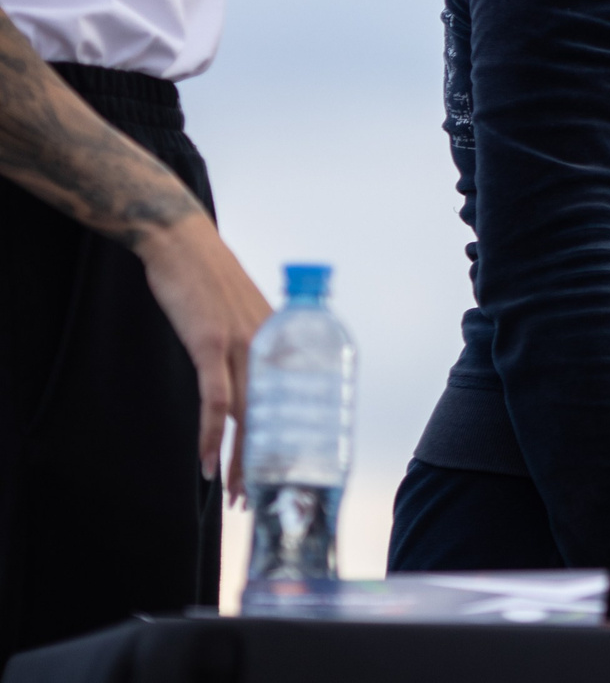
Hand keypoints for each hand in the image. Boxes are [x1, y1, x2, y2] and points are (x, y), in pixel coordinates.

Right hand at [133, 212, 271, 495]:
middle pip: (274, 418)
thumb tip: (256, 375)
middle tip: (262, 499)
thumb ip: (254, 343)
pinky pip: (216, 399)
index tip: (287, 471)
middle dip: (267, 463)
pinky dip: (211, 435)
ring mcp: (242, 344)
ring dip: (240, 462)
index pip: (294, 401)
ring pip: (248, 417)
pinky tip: (206, 464)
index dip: (291, 440)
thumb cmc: (211, 280)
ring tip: (237, 497)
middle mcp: (271, 346)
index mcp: (281, 341)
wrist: (184, 243)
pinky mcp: (210, 343)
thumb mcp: (243, 314)